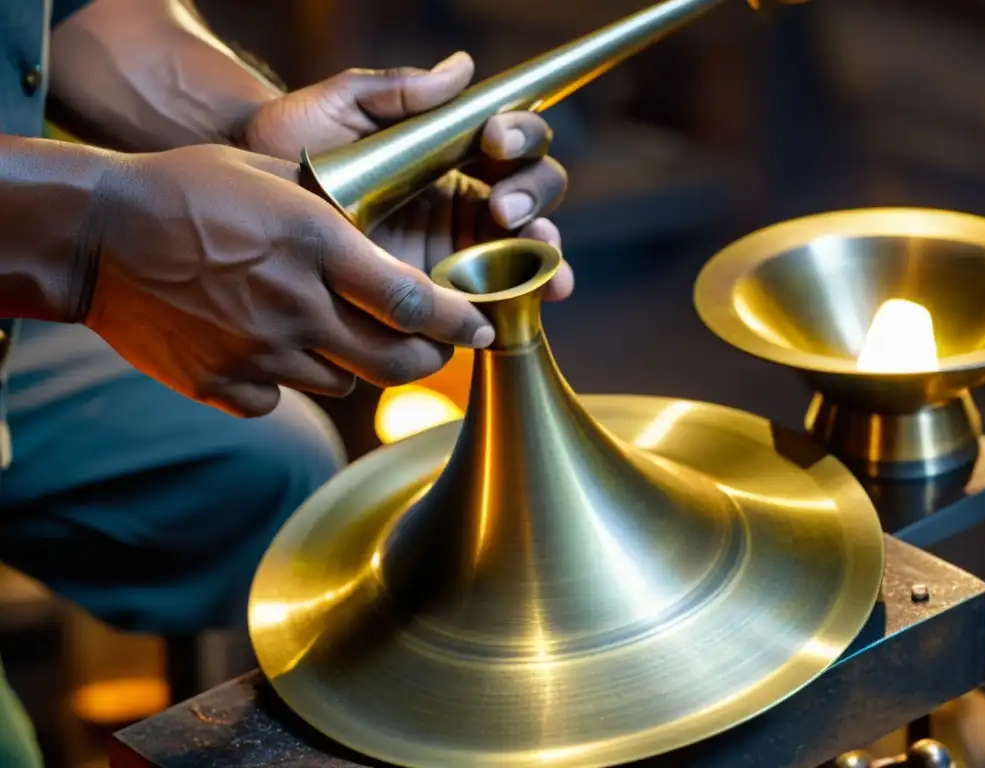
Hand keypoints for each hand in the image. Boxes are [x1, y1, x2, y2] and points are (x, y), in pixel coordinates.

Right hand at [85, 144, 493, 417]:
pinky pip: (278, 400)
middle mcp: (294, 306)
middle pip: (394, 361)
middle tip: (430, 348)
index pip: (412, 301)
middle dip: (427, 359)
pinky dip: (281, 382)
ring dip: (347, 363)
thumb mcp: (272, 175)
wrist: (94, 235)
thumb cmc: (186, 190)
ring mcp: (256, 352)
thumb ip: (336, 215)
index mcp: (314, 244)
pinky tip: (259, 348)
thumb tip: (386, 248)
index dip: (460, 322)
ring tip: (318, 329)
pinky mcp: (220, 385)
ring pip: (341, 382)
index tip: (482, 330)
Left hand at [241, 52, 573, 299]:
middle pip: (533, 192)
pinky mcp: (440, 295)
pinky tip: (534, 302)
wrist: (245, 205)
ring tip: (539, 256)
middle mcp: (461, 199)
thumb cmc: (291, 144)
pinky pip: (491, 298)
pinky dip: (522, 301)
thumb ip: (396, 89)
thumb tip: (462, 68)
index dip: (520, 135)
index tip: (494, 139)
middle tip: (503, 207)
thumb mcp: (340, 106)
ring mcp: (455, 248)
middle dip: (533, 195)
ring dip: (543, 252)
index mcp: (450, 152)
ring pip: (525, 247)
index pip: (511, 141)